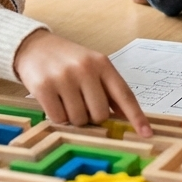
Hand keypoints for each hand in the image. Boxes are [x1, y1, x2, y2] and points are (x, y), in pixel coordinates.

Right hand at [13, 30, 152, 136]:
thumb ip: (108, 89)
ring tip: (66, 100)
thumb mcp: (92, 67)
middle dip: (92, 117)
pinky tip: (54, 101)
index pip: (124, 95)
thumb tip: (125, 118)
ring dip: (73, 117)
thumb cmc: (68, 61)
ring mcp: (64, 77)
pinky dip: (57, 117)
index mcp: (102, 64)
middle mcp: (85, 69)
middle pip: (100, 114)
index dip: (137, 117)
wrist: (34, 46)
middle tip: (81, 103)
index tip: (146, 134)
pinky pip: (58, 118)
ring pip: (78, 119)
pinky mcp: (44, 87)